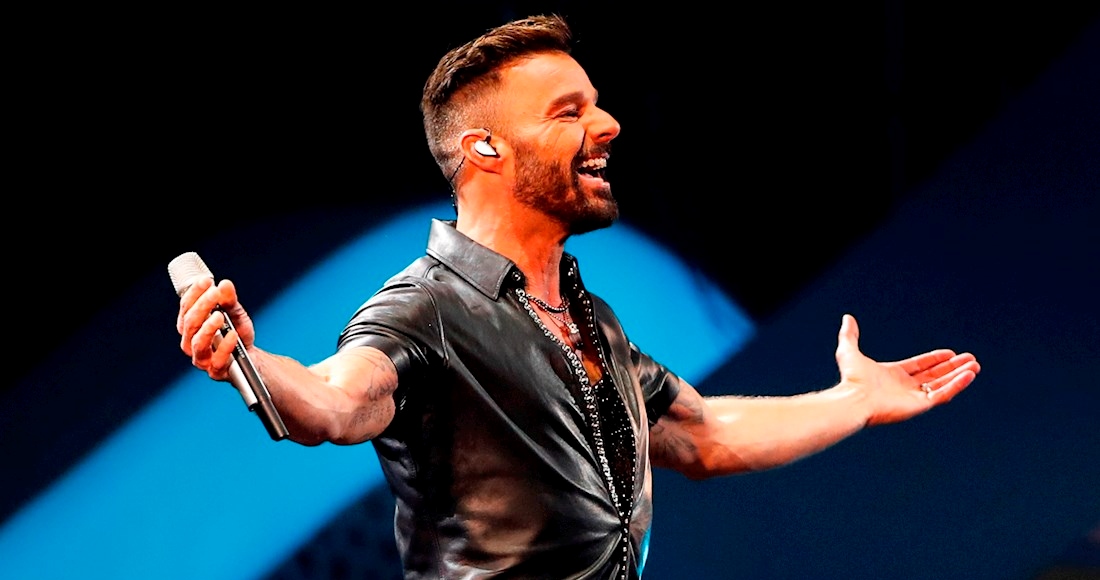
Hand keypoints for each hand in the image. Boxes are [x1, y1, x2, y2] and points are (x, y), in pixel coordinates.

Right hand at [176, 277, 256, 381]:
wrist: (251, 359)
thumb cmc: (236, 334)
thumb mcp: (236, 314)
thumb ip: (229, 301)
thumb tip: (225, 284)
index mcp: (191, 326)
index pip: (186, 308)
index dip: (194, 294)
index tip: (206, 281)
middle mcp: (191, 342)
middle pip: (190, 324)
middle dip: (201, 306)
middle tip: (214, 293)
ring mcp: (202, 358)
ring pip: (197, 344)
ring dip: (208, 328)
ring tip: (219, 315)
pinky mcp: (215, 371)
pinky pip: (216, 361)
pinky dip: (225, 347)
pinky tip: (233, 335)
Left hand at [835, 314, 980, 425]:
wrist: (854, 398)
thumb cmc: (851, 379)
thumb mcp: (849, 351)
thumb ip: (850, 335)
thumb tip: (847, 318)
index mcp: (893, 375)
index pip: (920, 366)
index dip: (936, 359)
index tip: (951, 353)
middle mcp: (905, 387)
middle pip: (935, 375)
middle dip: (953, 367)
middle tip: (970, 359)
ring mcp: (913, 397)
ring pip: (942, 385)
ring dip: (959, 375)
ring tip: (974, 366)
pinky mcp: (920, 405)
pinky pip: (943, 394)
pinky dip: (957, 385)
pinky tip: (969, 375)